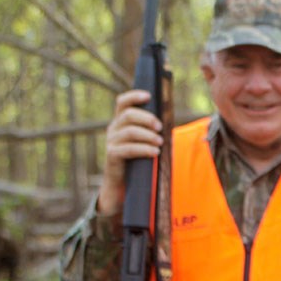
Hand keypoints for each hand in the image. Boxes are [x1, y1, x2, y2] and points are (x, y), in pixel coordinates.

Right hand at [97, 89, 162, 215]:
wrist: (124, 184)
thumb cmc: (139, 159)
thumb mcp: (145, 141)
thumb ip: (152, 129)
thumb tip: (169, 119)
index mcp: (121, 121)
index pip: (122, 102)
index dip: (134, 96)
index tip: (148, 96)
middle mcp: (114, 129)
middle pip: (127, 115)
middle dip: (146, 118)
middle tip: (160, 127)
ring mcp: (111, 142)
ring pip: (129, 132)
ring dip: (148, 135)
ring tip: (160, 142)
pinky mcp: (112, 156)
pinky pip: (128, 149)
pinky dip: (143, 149)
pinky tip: (155, 153)